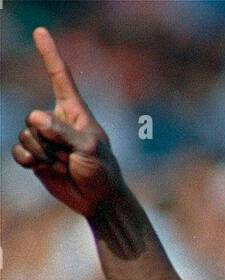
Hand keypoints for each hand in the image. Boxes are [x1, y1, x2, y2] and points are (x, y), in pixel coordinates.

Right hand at [12, 27, 122, 216]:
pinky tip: (41, 167)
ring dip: (44, 154)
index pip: (60, 77)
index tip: (40, 32)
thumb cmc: (103, 171)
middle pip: (34, 118)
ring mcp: (46, 139)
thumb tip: (35, 119)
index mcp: (74, 112)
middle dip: (49, 140)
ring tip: (63, 165)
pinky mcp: (37, 157)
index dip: (49, 54)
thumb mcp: (90, 148)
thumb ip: (63, 132)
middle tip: (69, 157)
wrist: (99, 201)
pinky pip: (19, 152)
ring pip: (26, 135)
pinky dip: (28, 160)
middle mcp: (57, 121)